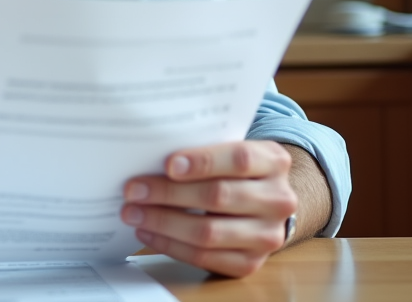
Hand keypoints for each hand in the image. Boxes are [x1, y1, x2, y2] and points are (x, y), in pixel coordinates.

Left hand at [121, 140, 297, 277]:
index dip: (203, 161)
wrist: (264, 204)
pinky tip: (147, 232)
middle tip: (133, 190)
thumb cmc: (233, 170)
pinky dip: (170, 245)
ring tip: (132, 213)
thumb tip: (148, 151)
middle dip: (169, 193)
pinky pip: (205, 258)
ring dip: (163, 222)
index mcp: (274, 161)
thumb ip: (202, 148)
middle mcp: (278, 200)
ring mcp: (268, 235)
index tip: (168, 164)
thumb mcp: (228, 149)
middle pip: (218, 196)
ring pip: (208, 232)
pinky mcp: (250, 262)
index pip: (240, 159)